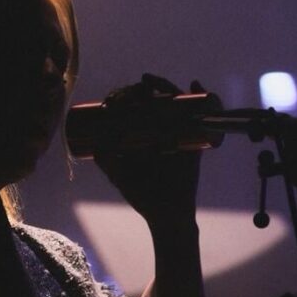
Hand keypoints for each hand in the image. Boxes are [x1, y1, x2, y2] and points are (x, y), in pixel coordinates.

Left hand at [93, 74, 204, 227]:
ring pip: (173, 103)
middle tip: (134, 88)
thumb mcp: (119, 176)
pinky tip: (193, 85)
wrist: (167, 214)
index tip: (114, 99)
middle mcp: (160, 130)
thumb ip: (106, 161)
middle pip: (152, 101)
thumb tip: (95, 142)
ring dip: (164, 86)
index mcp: (141, 136)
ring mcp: (178, 133)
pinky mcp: (195, 140)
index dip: (124, 98)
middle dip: (142, 89)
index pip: (132, 109)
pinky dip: (200, 96)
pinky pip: (201, 116)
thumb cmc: (143, 196)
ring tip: (151, 82)